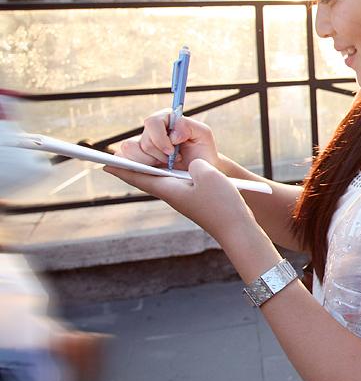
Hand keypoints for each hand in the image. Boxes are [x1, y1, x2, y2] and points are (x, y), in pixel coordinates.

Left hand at [104, 158, 254, 244]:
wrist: (237, 228)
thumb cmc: (221, 204)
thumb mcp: (207, 175)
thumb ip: (194, 164)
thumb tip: (190, 164)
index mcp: (168, 189)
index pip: (138, 177)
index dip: (121, 169)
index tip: (104, 163)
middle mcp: (172, 194)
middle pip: (147, 177)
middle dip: (135, 164)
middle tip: (124, 152)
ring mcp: (183, 198)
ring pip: (163, 179)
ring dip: (155, 166)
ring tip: (150, 154)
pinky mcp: (194, 198)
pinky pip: (178, 182)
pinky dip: (173, 171)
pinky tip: (179, 165)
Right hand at [117, 110, 220, 171]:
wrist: (202, 168)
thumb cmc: (203, 149)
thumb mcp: (203, 134)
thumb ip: (189, 126)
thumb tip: (172, 134)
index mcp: (166, 119)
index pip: (152, 122)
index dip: (159, 138)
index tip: (171, 152)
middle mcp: (152, 130)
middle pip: (142, 140)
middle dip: (158, 155)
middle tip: (173, 160)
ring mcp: (142, 144)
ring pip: (128, 149)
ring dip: (147, 161)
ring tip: (164, 165)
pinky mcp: (135, 158)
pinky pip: (122, 159)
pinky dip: (133, 166)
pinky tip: (151, 169)